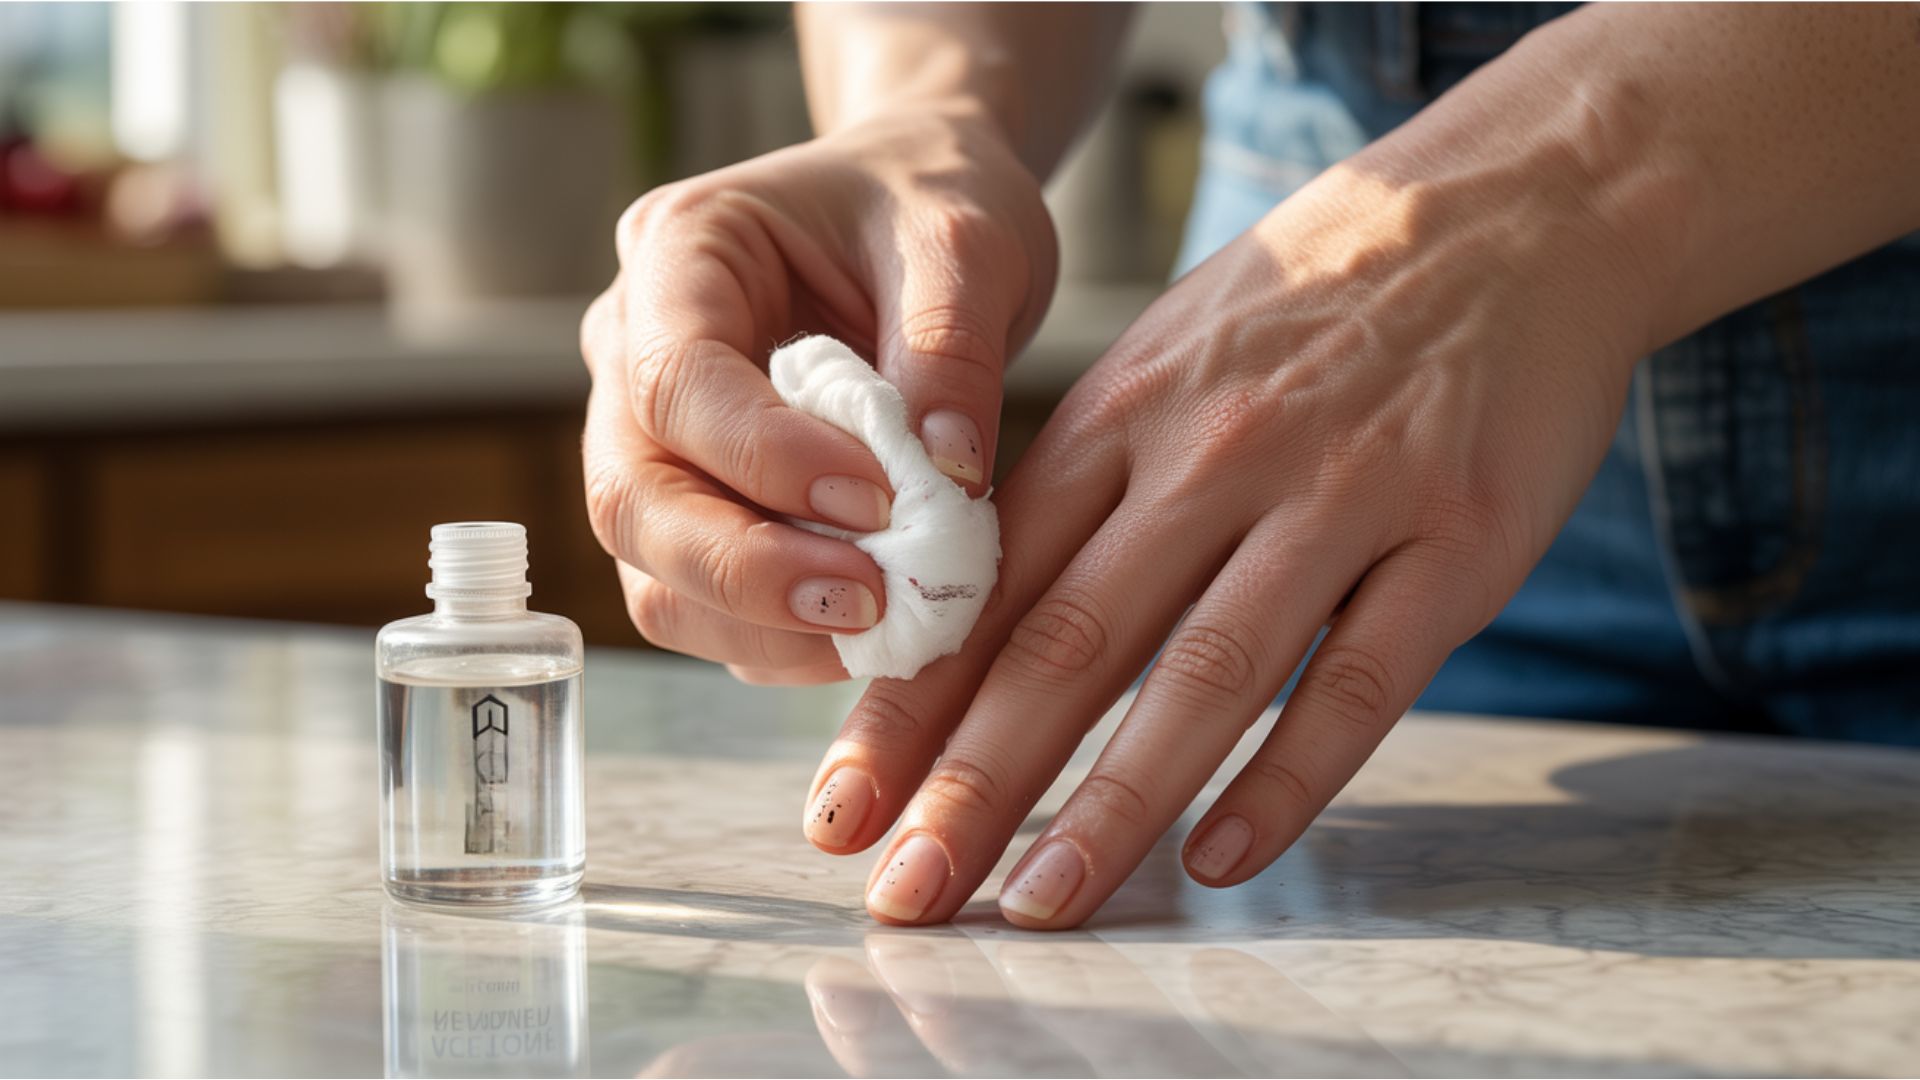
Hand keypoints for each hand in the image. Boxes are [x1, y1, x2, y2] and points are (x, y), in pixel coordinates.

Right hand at [580, 107, 1055, 684]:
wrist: (922, 221)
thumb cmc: (929, 203)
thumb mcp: (967, 241)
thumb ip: (954, 345)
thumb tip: (947, 476)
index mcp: (679, 253)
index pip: (675, 382)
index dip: (766, 460)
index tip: (881, 497)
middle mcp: (633, 350)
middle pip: (631, 497)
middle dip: (746, 569)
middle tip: (870, 602)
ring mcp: (649, 440)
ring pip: (652, 572)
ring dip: (761, 623)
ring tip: (885, 623)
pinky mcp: (693, 508)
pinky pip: (704, 605)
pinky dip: (780, 639)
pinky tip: (871, 629)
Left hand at [804, 150, 1654, 924]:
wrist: (1513, 206)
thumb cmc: (1314, 303)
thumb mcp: (1167, 357)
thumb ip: (1081, 484)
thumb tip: (975, 622)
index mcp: (1123, 415)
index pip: (987, 584)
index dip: (909, 703)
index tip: (845, 801)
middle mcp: (1211, 455)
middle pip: (1069, 639)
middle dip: (973, 778)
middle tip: (906, 887)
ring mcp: (1337, 497)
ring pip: (1204, 675)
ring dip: (1112, 803)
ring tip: (1041, 902)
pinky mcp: (1455, 541)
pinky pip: (1359, 684)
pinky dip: (1287, 780)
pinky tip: (1222, 859)